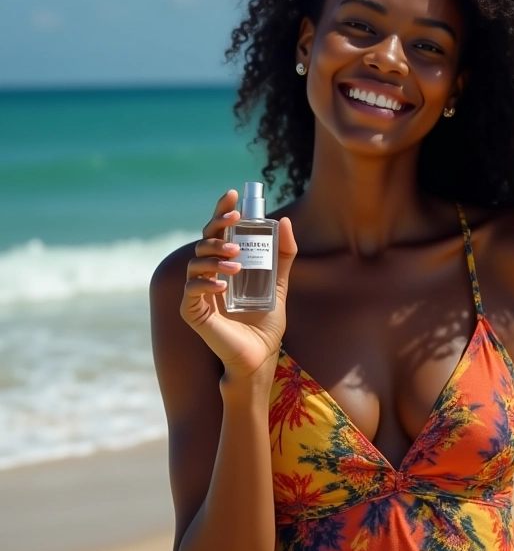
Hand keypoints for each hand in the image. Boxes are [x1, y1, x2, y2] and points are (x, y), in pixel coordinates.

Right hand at [180, 189, 297, 380]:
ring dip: (215, 257)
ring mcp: (198, 293)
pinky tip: (223, 285)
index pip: (218, 232)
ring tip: (237, 263)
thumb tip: (284, 221)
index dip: (221, 211)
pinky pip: (191, 291)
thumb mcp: (279, 283)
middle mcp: (210, 275)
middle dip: (217, 228)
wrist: (260, 356)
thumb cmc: (265, 321)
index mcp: (226, 265)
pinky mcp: (193, 312)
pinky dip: (205, 284)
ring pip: (195, 263)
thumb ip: (283, 255)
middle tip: (235, 223)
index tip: (232, 195)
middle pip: (204, 241)